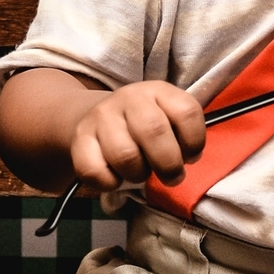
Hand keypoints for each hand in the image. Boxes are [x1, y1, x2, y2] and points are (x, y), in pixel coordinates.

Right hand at [69, 80, 205, 191]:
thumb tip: (188, 159)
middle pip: (154, 131)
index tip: (190, 156)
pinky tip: (116, 177)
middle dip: (168, 164)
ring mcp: (102, 116)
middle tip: (171, 177)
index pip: (187, 112)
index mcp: (159, 91)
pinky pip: (95, 170)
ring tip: (140, 172)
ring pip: (125, 155)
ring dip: (138, 174)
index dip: (194, 142)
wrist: (97, 117)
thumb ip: (184, 135)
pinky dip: (110, 183)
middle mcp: (130, 97)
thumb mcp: (169, 119)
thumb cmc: (143, 126)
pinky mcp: (80, 139)